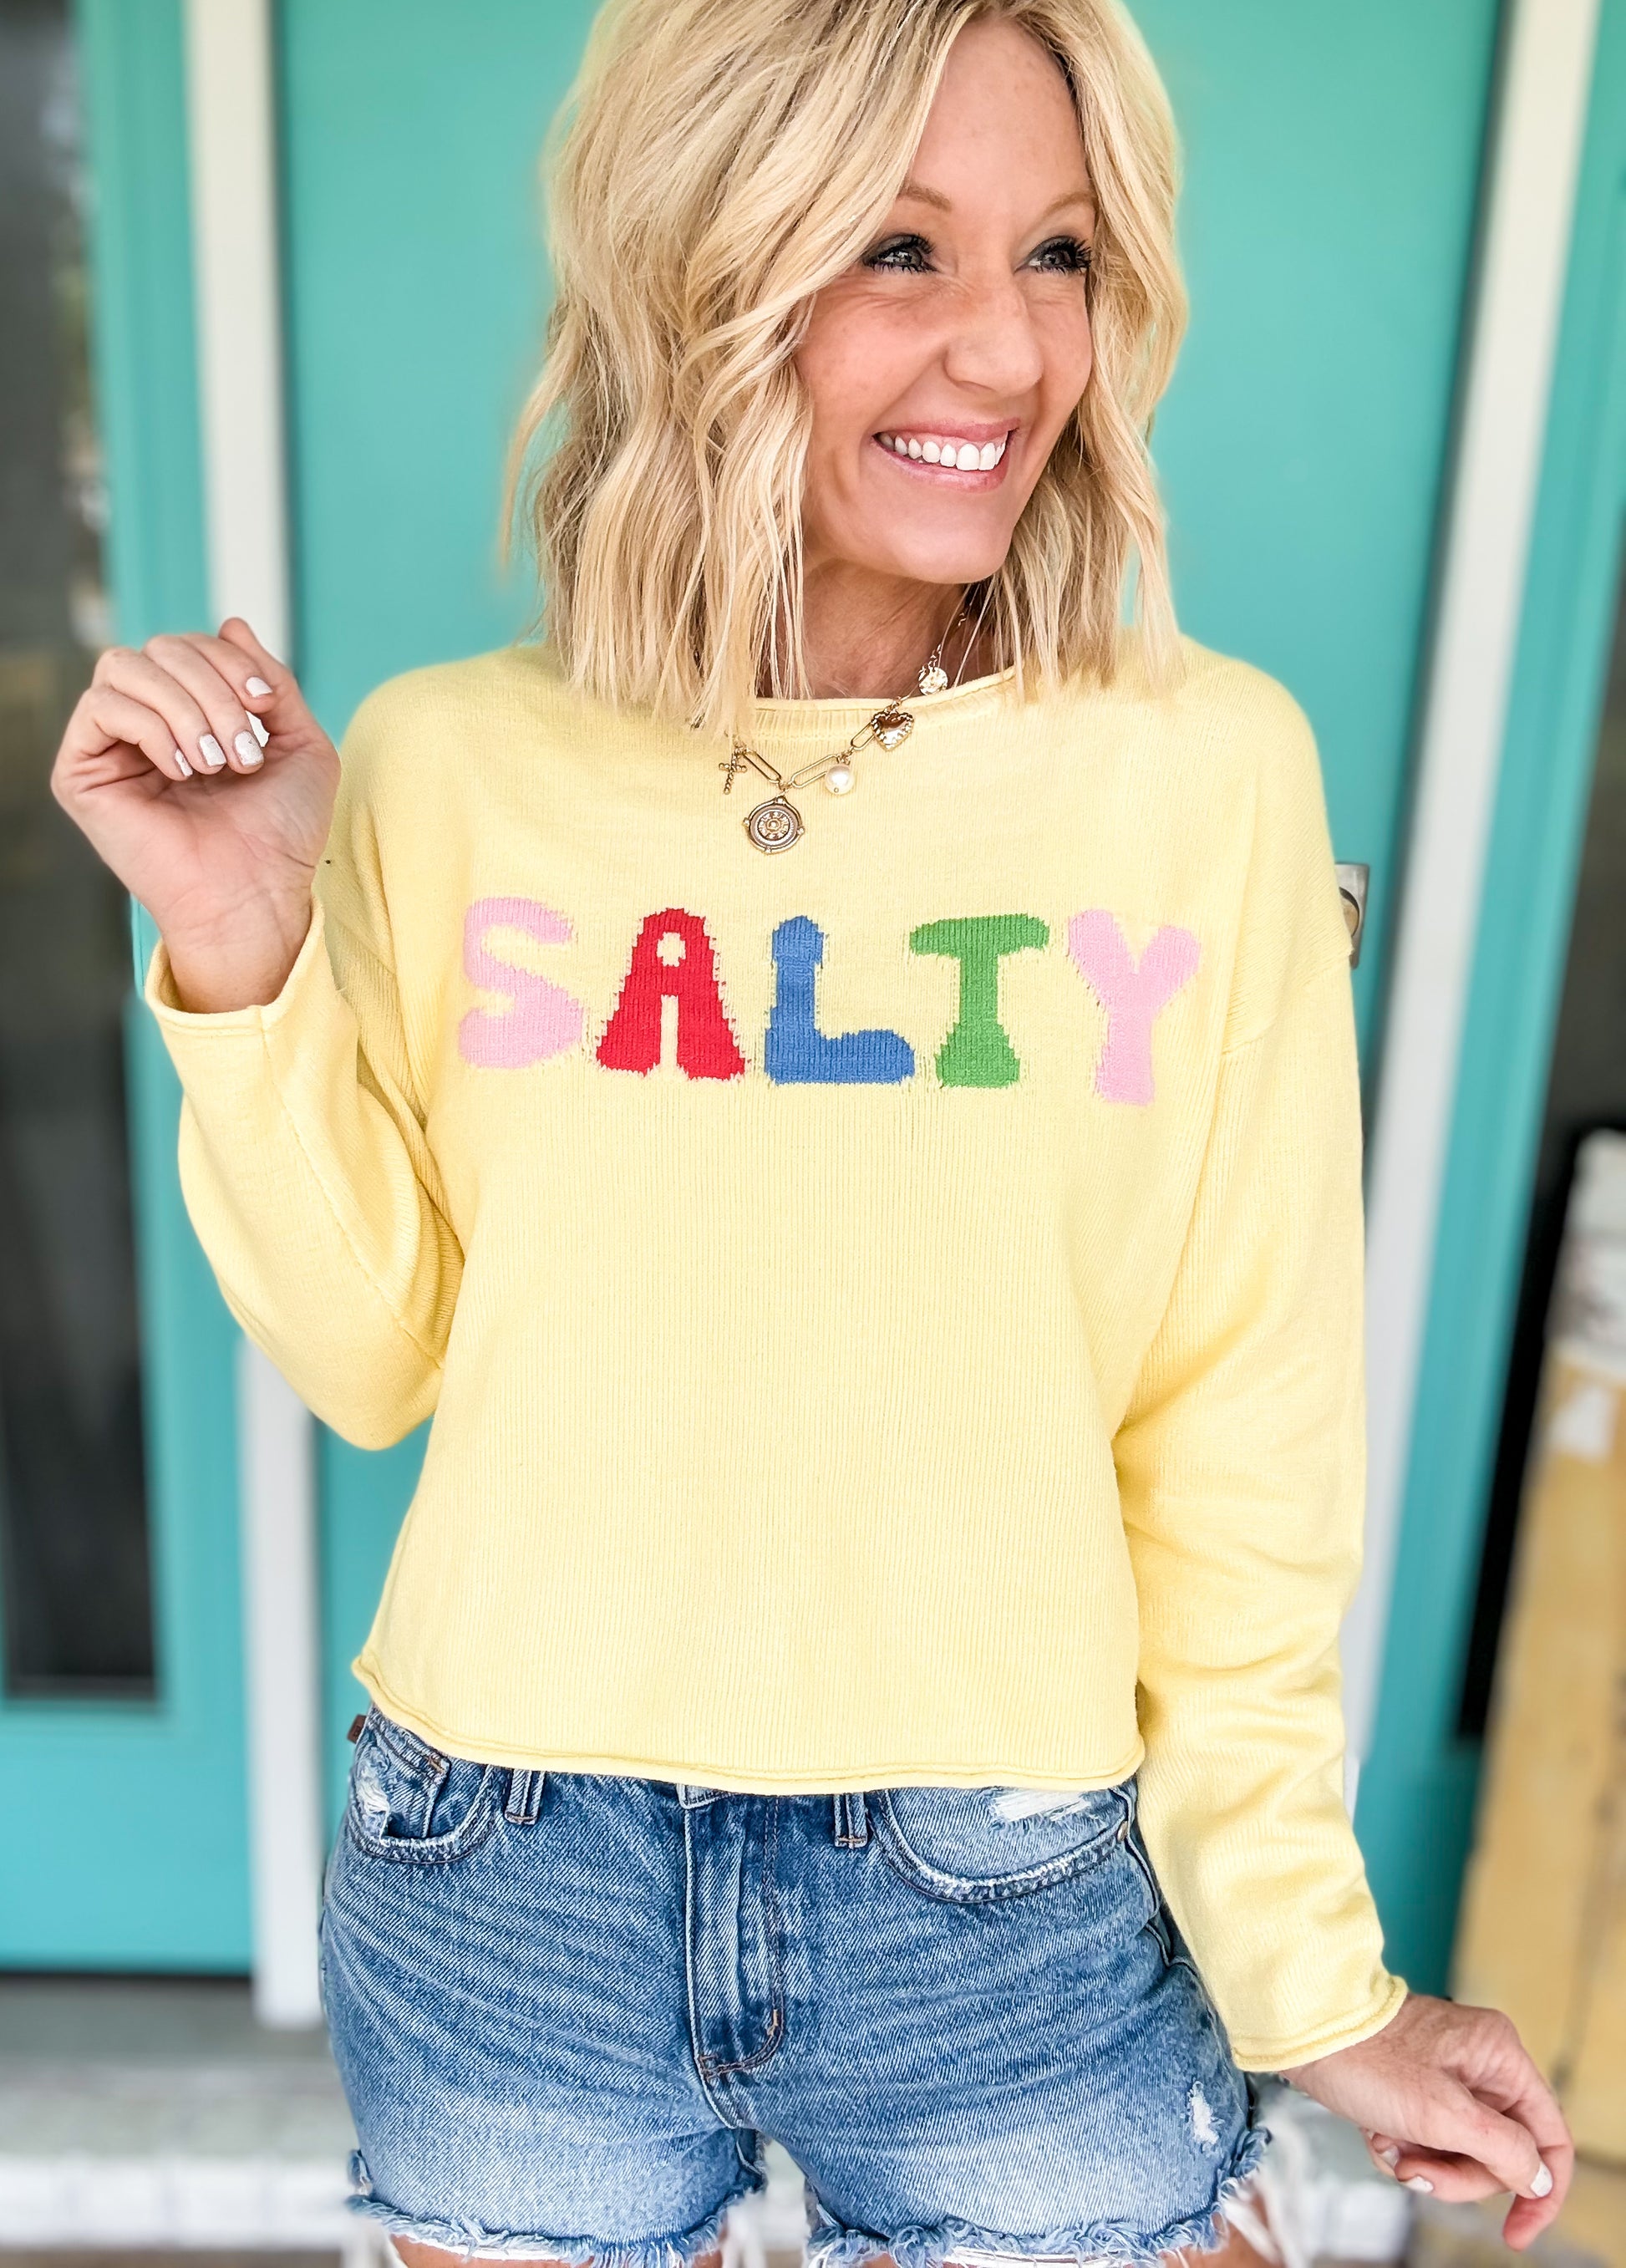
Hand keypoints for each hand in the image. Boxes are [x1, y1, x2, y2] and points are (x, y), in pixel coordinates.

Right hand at [52, 618, 339, 1011]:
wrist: (257, 897)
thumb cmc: (282, 835)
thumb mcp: (301, 744)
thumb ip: (273, 681)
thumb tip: (230, 622)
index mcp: (195, 714)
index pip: (194, 645)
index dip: (232, 662)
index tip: (267, 707)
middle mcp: (148, 723)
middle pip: (161, 647)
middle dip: (213, 689)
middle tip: (245, 752)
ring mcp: (112, 747)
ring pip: (126, 666)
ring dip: (184, 708)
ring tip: (216, 764)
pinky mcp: (81, 773)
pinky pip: (100, 706)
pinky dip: (149, 726)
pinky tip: (181, 770)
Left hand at [1281, 1992, 1571, 2250]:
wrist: (1300, 2030)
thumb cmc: (1367, 2057)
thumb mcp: (1443, 2114)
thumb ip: (1502, 2150)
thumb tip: (1539, 2178)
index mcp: (1501, 2056)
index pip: (1550, 2137)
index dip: (1541, 2190)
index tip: (1517, 2233)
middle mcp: (1481, 2063)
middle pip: (1500, 2153)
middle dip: (1456, 2172)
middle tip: (1417, 2170)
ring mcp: (1447, 2076)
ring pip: (1459, 2152)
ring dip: (1422, 2161)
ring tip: (1387, 2142)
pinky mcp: (1414, 2088)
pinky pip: (1426, 2141)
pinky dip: (1401, 2149)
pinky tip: (1374, 2134)